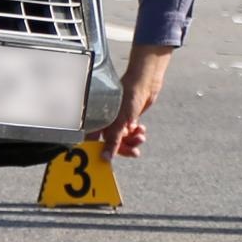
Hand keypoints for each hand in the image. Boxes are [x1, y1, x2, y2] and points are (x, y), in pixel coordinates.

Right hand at [93, 43, 173, 159]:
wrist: (145, 82)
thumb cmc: (129, 95)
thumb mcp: (121, 121)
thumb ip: (113, 140)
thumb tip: (105, 158)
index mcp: (101, 121)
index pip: (96, 142)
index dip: (102, 151)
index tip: (111, 160)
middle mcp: (107, 121)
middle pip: (111, 143)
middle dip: (124, 148)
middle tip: (135, 152)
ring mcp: (118, 120)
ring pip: (123, 139)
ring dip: (132, 141)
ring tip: (141, 136)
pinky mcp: (128, 119)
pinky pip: (130, 133)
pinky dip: (136, 135)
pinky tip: (142, 130)